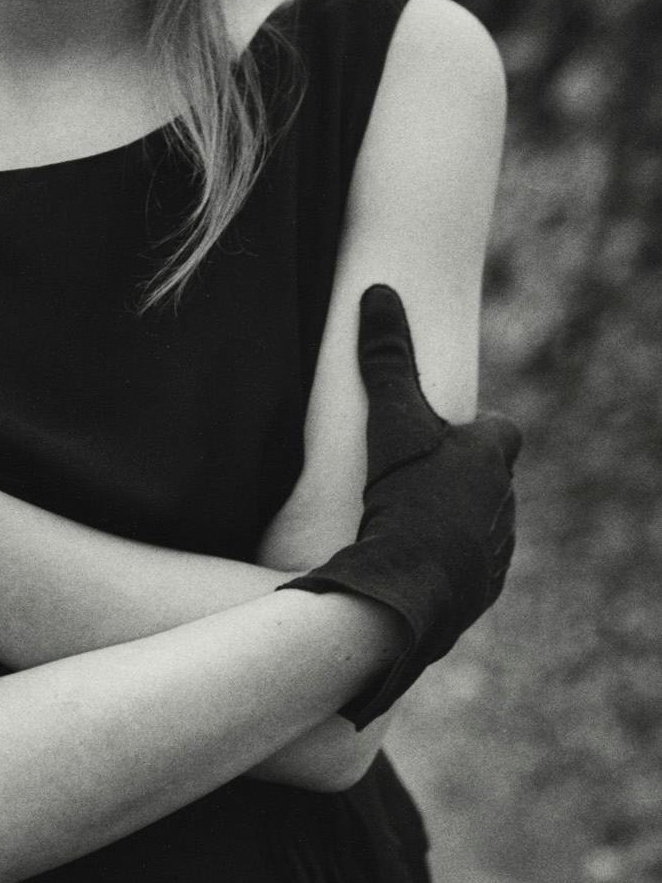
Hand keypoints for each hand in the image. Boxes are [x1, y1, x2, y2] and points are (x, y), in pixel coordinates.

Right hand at [280, 284, 520, 727]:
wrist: (407, 591)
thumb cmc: (405, 497)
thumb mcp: (390, 418)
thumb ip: (386, 357)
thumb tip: (380, 291)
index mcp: (490, 458)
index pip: (501, 430)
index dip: (476, 427)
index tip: (440, 430)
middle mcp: (503, 503)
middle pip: (490, 478)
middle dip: (460, 474)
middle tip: (413, 472)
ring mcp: (495, 551)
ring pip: (481, 523)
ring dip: (454, 518)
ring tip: (406, 518)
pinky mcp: (479, 591)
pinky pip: (468, 566)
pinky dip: (447, 560)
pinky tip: (410, 560)